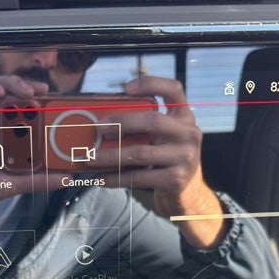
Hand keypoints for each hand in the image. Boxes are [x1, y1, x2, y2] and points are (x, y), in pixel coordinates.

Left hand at [94, 76, 225, 248]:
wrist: (187, 195)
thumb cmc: (166, 161)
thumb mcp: (164, 138)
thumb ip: (146, 127)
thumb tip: (102, 121)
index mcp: (184, 117)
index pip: (174, 89)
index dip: (151, 83)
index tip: (126, 88)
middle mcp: (189, 134)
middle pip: (152, 121)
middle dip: (121, 123)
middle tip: (97, 128)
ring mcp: (185, 158)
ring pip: (140, 153)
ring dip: (110, 155)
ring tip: (90, 158)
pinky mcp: (175, 180)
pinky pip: (138, 177)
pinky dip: (116, 178)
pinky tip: (101, 178)